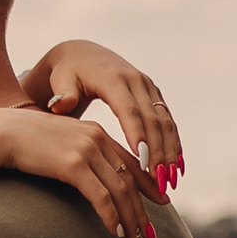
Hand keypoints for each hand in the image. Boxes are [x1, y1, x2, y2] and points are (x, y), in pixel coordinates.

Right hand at [0, 103, 162, 237]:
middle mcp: (97, 139)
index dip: (149, 185)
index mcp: (97, 134)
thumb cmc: (25, 143)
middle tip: (150, 234)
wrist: (0, 132)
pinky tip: (115, 232)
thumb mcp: (60, 146)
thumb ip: (79, 157)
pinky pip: (100, 196)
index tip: (162, 203)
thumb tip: (89, 179)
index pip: (132, 162)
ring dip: (129, 219)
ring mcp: (86, 150)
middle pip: (130, 180)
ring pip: (120, 191)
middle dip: (143, 210)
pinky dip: (111, 216)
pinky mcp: (73, 164)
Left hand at [20, 40, 183, 194]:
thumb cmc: (68, 74)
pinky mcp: (155, 95)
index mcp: (113, 78)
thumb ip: (63, 94)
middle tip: (159, 182)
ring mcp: (148, 87)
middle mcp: (136, 81)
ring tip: (169, 182)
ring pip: (165, 122)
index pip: (129, 110)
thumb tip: (60, 104)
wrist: (85, 55)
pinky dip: (173, 145)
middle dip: (158, 152)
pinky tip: (176, 168)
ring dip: (170, 152)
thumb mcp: (62, 81)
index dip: (138, 135)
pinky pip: (168, 121)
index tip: (143, 161)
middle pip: (152, 119)